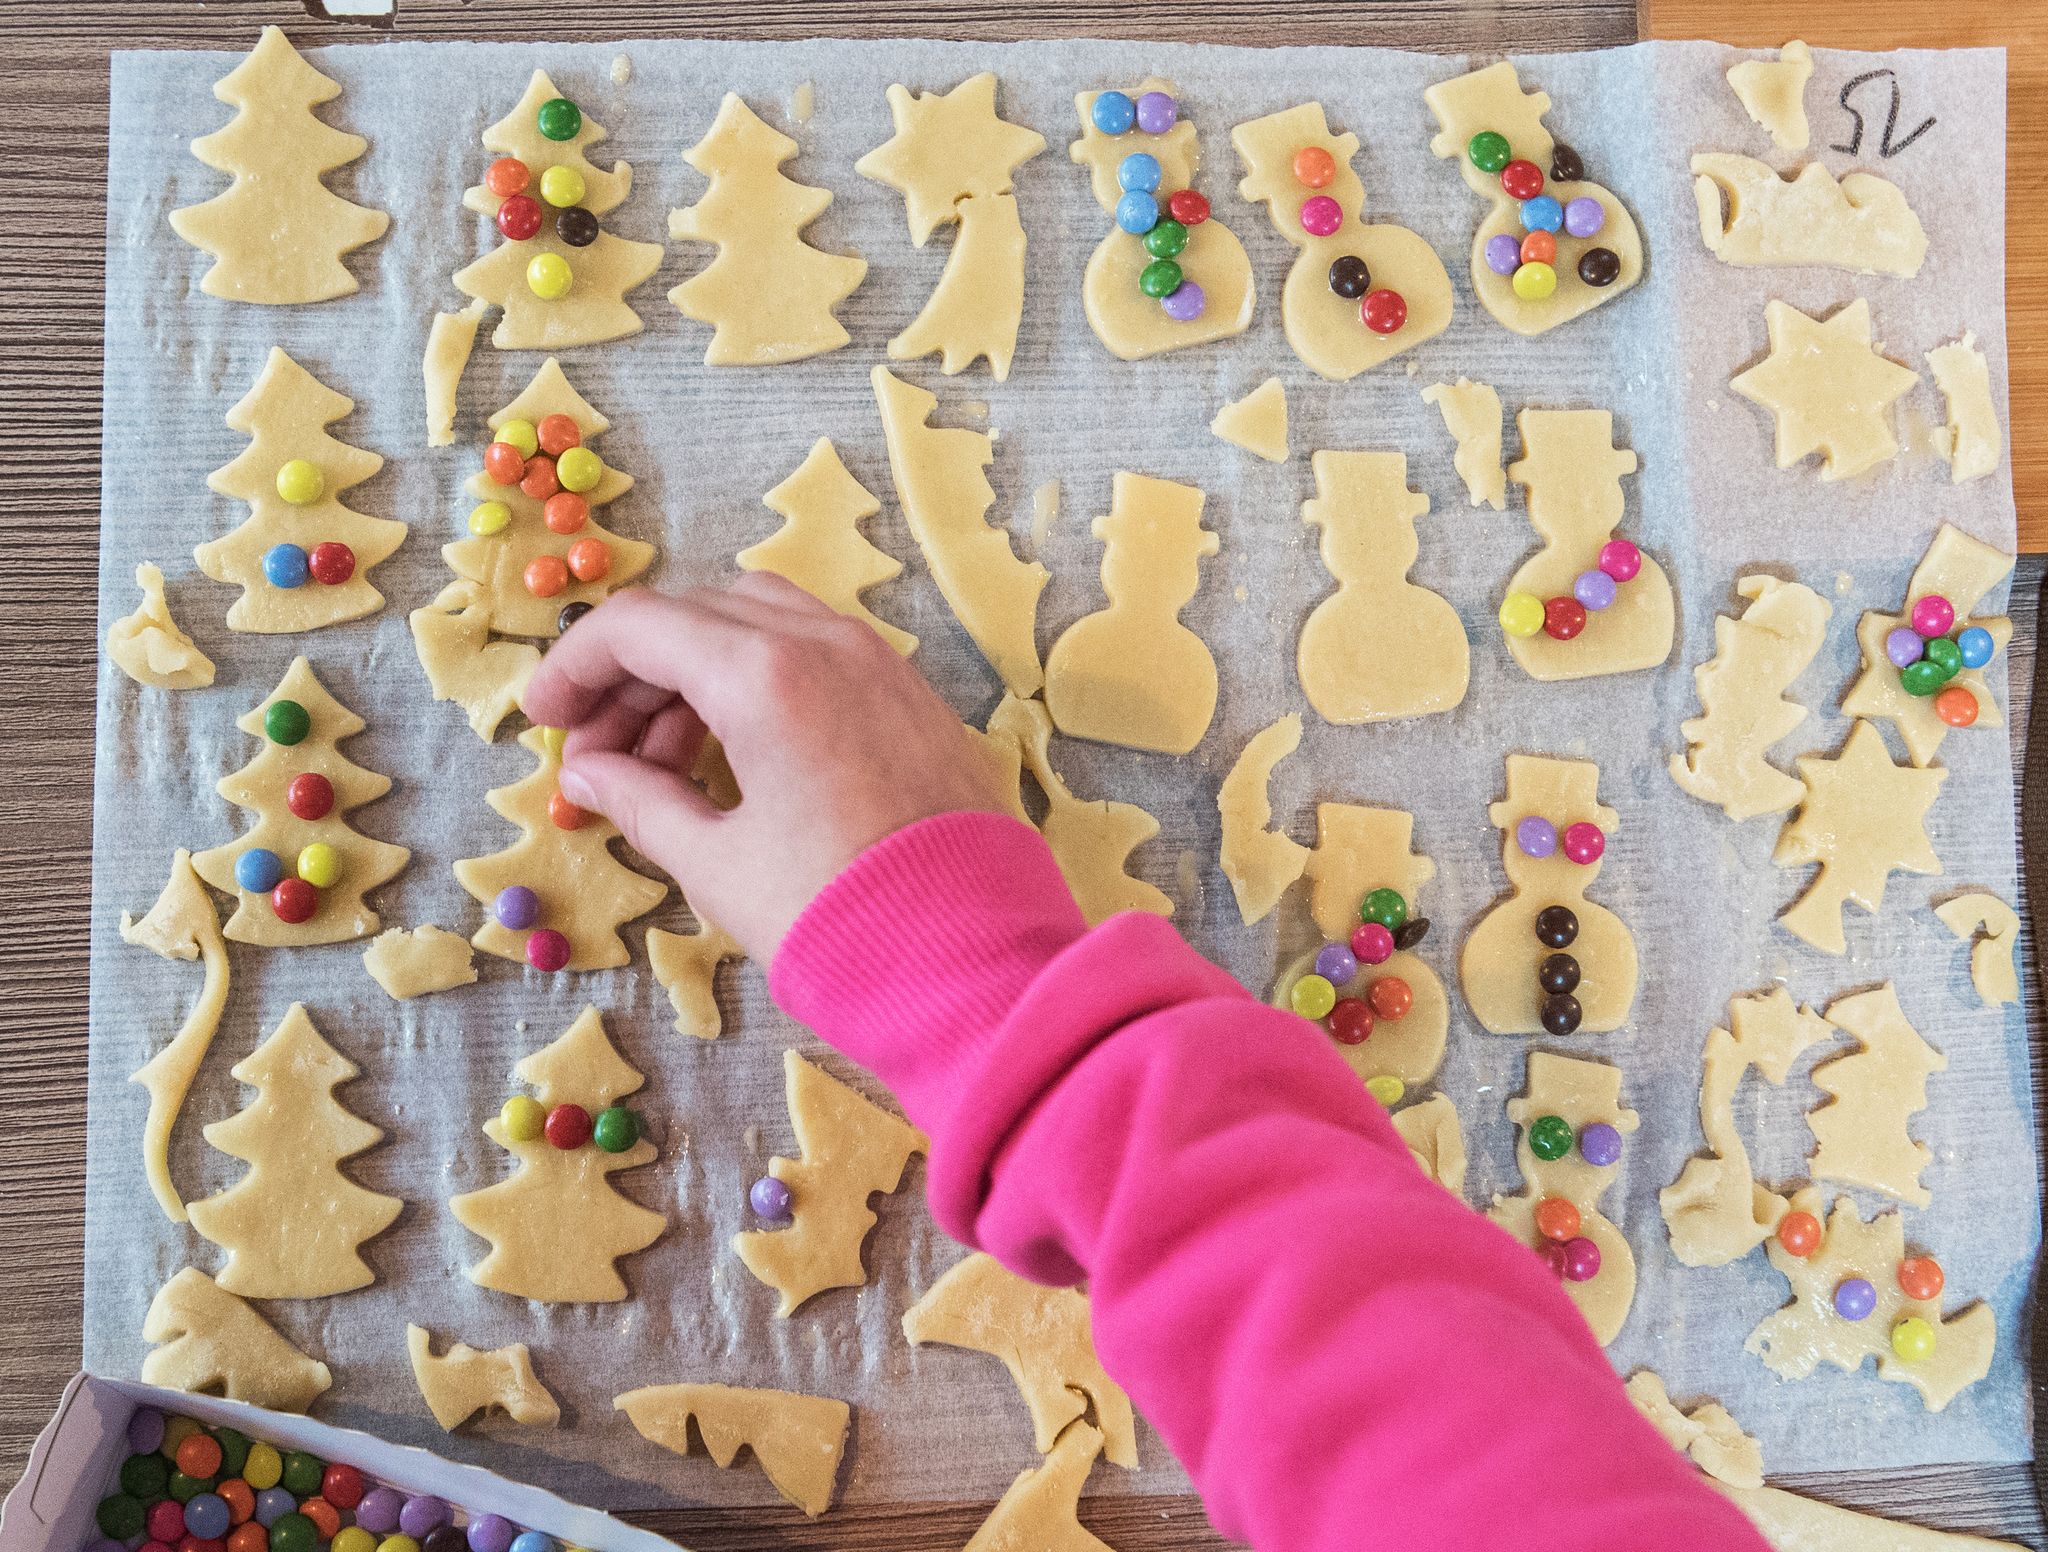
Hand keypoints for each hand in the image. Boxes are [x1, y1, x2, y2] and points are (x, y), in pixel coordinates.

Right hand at [521, 575, 1011, 960]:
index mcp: (766, 674)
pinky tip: (730, 756)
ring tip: (657, 764)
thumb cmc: (839, 918)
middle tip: (594, 752)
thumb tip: (589, 772)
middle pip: (695, 615)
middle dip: (630, 674)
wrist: (975, 961)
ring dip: (691, 674)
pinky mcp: (909, 695)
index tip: (542, 719)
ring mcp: (876, 662)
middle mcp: (825, 644)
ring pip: (756, 623)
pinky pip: (812, 653)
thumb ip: (640, 801)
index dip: (573, 666)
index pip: (637, 627)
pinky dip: (754, 681)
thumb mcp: (718, 865)